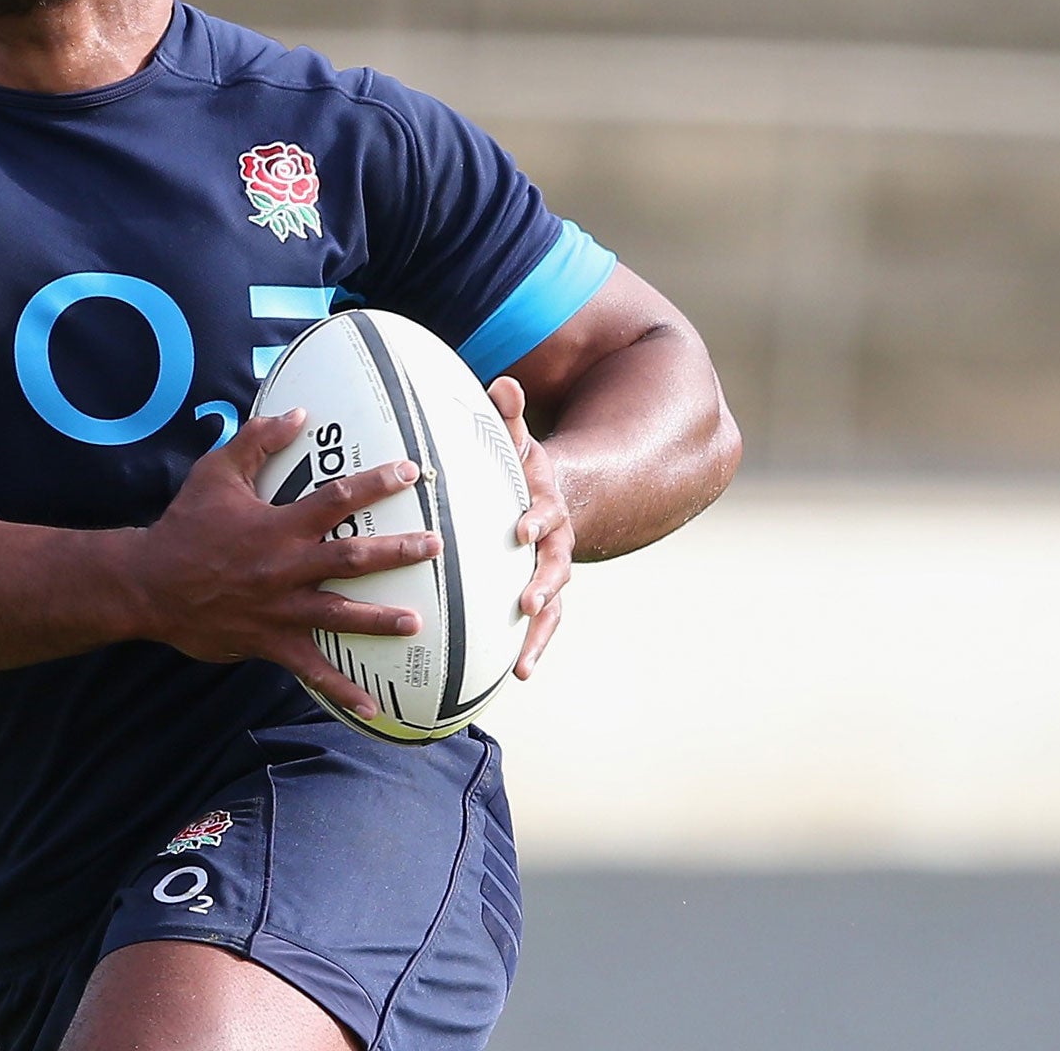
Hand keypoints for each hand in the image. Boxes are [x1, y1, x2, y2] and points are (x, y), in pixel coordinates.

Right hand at [132, 408, 439, 719]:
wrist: (149, 584)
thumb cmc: (185, 525)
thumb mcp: (216, 473)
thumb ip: (258, 441)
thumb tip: (298, 412)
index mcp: (279, 525)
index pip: (337, 499)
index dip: (376, 483)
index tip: (411, 472)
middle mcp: (287, 567)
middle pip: (353, 557)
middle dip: (398, 552)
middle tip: (435, 545)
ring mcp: (281, 608)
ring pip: (341, 615)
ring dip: (380, 619)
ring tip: (418, 621)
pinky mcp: (271, 642)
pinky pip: (313, 669)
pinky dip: (342, 690)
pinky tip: (373, 707)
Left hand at [487, 376, 572, 678]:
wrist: (556, 499)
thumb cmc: (522, 471)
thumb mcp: (517, 443)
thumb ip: (509, 418)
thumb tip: (503, 382)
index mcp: (546, 506)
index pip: (544, 512)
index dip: (535, 520)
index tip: (521, 530)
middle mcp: (556, 543)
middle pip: (555, 566)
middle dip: (542, 584)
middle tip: (527, 601)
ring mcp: (552, 573)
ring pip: (552, 606)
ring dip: (539, 633)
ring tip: (523, 664)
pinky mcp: (543, 596)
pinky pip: (541, 628)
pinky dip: (532, 649)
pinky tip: (518, 677)